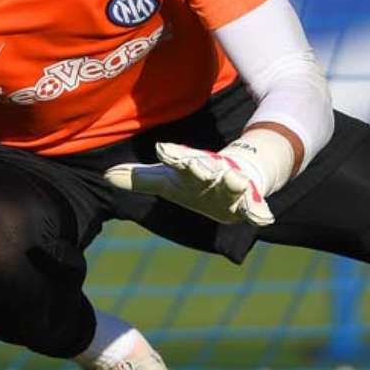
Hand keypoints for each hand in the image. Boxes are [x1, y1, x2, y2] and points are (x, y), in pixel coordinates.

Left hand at [105, 142, 273, 227]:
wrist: (239, 177)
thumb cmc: (195, 180)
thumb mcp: (168, 181)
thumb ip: (140, 179)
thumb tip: (106, 176)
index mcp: (190, 167)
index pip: (178, 159)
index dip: (172, 155)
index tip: (162, 150)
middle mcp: (212, 173)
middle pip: (206, 168)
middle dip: (202, 166)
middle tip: (198, 165)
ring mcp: (232, 185)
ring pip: (233, 182)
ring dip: (234, 182)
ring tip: (236, 181)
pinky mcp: (248, 200)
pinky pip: (255, 206)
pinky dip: (259, 212)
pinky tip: (263, 219)